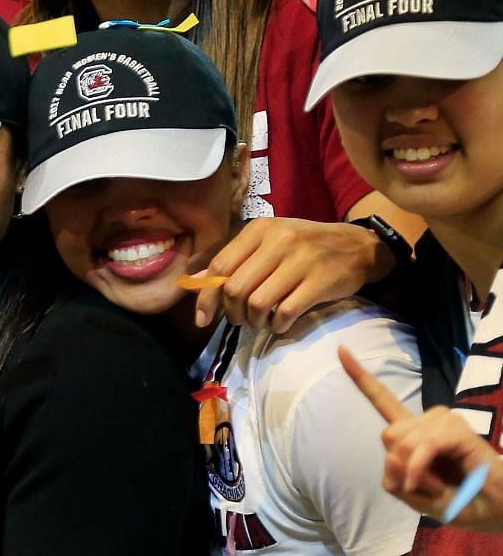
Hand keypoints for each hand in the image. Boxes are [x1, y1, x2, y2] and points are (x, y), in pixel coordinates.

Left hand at [192, 217, 382, 331]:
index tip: (203, 319)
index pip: (221, 267)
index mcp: (260, 230)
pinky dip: (277, 325)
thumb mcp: (269, 244)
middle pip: (236, 289)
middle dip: (232, 313)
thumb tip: (196, 281)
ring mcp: (301, 260)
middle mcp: (279, 241)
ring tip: (261, 321)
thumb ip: (235, 261)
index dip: (207, 298)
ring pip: (258, 303)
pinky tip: (279, 324)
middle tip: (240, 320)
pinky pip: (285, 312)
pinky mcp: (321, 281)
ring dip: (254, 321)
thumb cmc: (305, 247)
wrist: (359, 247)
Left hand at [341, 347, 502, 529]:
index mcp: (413, 431)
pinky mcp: (459, 430)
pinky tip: (430, 486)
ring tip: (439, 486)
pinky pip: (423, 447)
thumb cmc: (455, 499)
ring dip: (415, 474)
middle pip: (388, 436)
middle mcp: (428, 420)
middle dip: (399, 467)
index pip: (383, 399)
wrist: (493, 509)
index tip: (340, 350)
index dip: (360, 377)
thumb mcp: (411, 493)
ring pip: (402, 443)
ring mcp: (446, 422)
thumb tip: (393, 454)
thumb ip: (393, 477)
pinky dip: (420, 470)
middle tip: (424, 485)